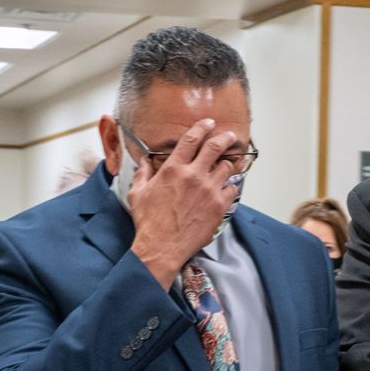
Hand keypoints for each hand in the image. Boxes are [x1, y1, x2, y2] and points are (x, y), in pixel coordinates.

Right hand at [129, 118, 240, 287]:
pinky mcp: (219, 206)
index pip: (191, 139)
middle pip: (215, 147)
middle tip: (229, 136)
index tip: (209, 123)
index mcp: (173, 169)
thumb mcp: (137, 194)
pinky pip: (232, 190)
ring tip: (229, 164)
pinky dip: (230, 188)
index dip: (202, 127)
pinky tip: (227, 189)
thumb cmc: (148, 223)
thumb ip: (142, 174)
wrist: (161, 247)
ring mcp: (208, 190)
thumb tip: (144, 162)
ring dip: (228, 164)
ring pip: (227, 167)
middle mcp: (193, 176)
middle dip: (224, 138)